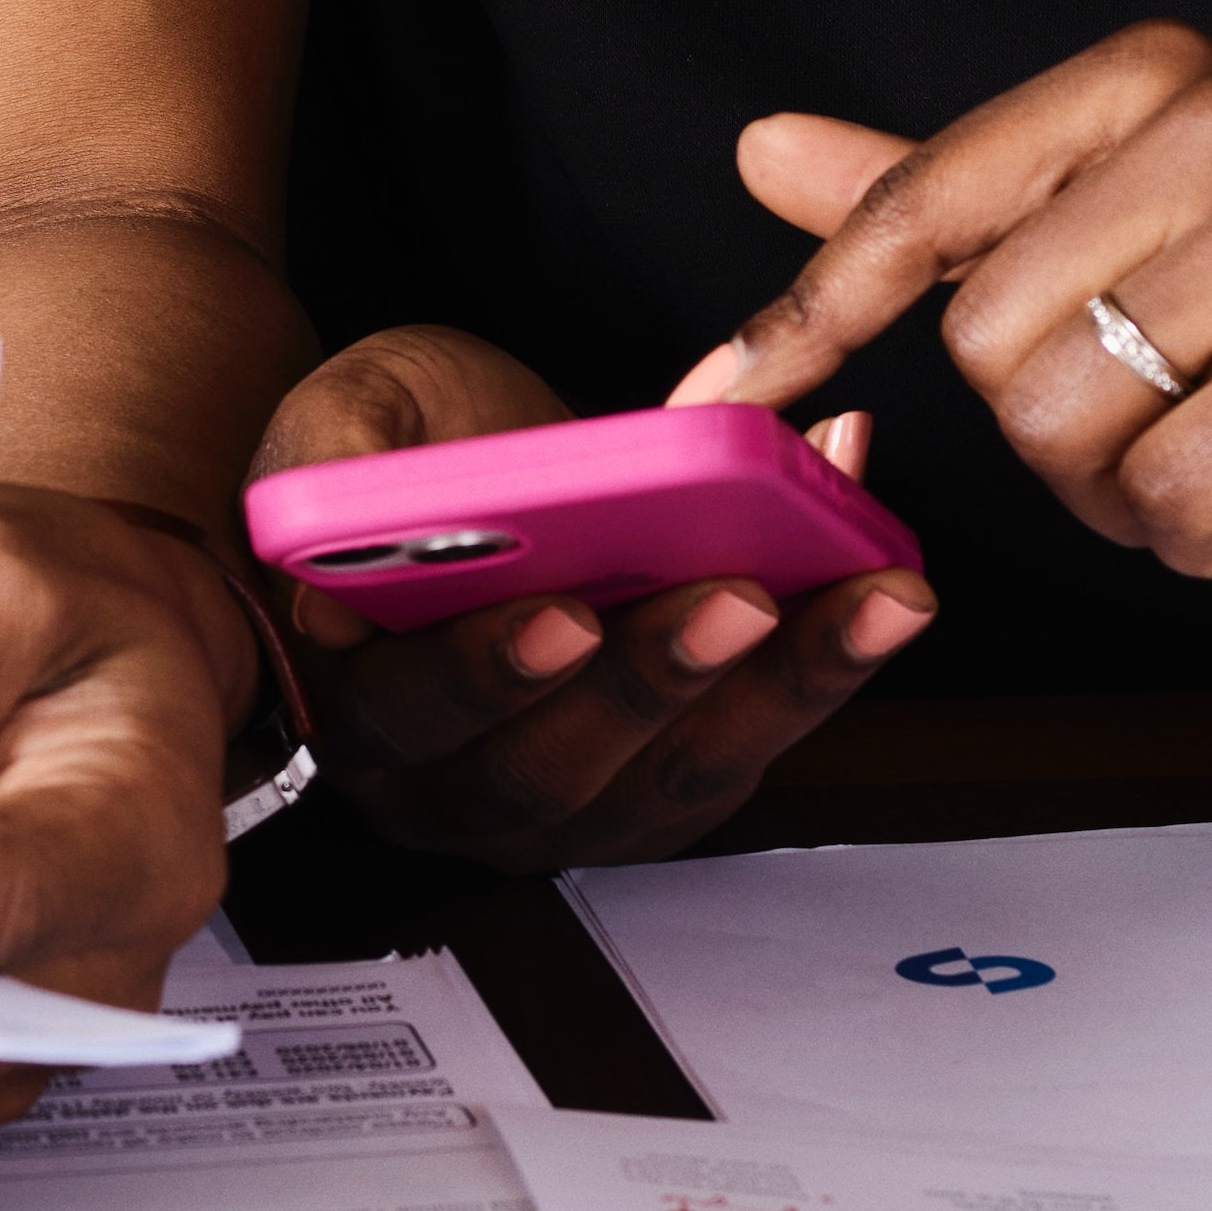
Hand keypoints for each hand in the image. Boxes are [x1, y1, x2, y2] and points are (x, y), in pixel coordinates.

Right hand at [251, 326, 934, 873]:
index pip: (410, 715)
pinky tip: (882, 579)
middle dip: (656, 680)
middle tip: (740, 592)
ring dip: (782, 689)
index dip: (486, 674)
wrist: (461, 460)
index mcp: (356, 701)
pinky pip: (748, 749)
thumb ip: (329, 461)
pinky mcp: (661, 783)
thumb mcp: (339, 409)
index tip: (565, 613)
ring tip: (869, 593)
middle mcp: (453, 786)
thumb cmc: (397, 443)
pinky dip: (826, 669)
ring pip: (674, 781)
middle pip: (555, 769)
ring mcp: (567, 801)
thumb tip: (330, 551)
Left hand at [687, 24, 1211, 617]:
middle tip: (1181, 406)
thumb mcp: (1134, 231)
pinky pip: (1168, 507)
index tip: (718, 393)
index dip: (813, 311)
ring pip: (1062, 431)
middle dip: (1060, 426)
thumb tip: (764, 148)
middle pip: (986, 347)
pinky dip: (1211, 536)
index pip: (925, 199)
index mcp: (1152, 79)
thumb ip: (952, 195)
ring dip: (1133, 488)